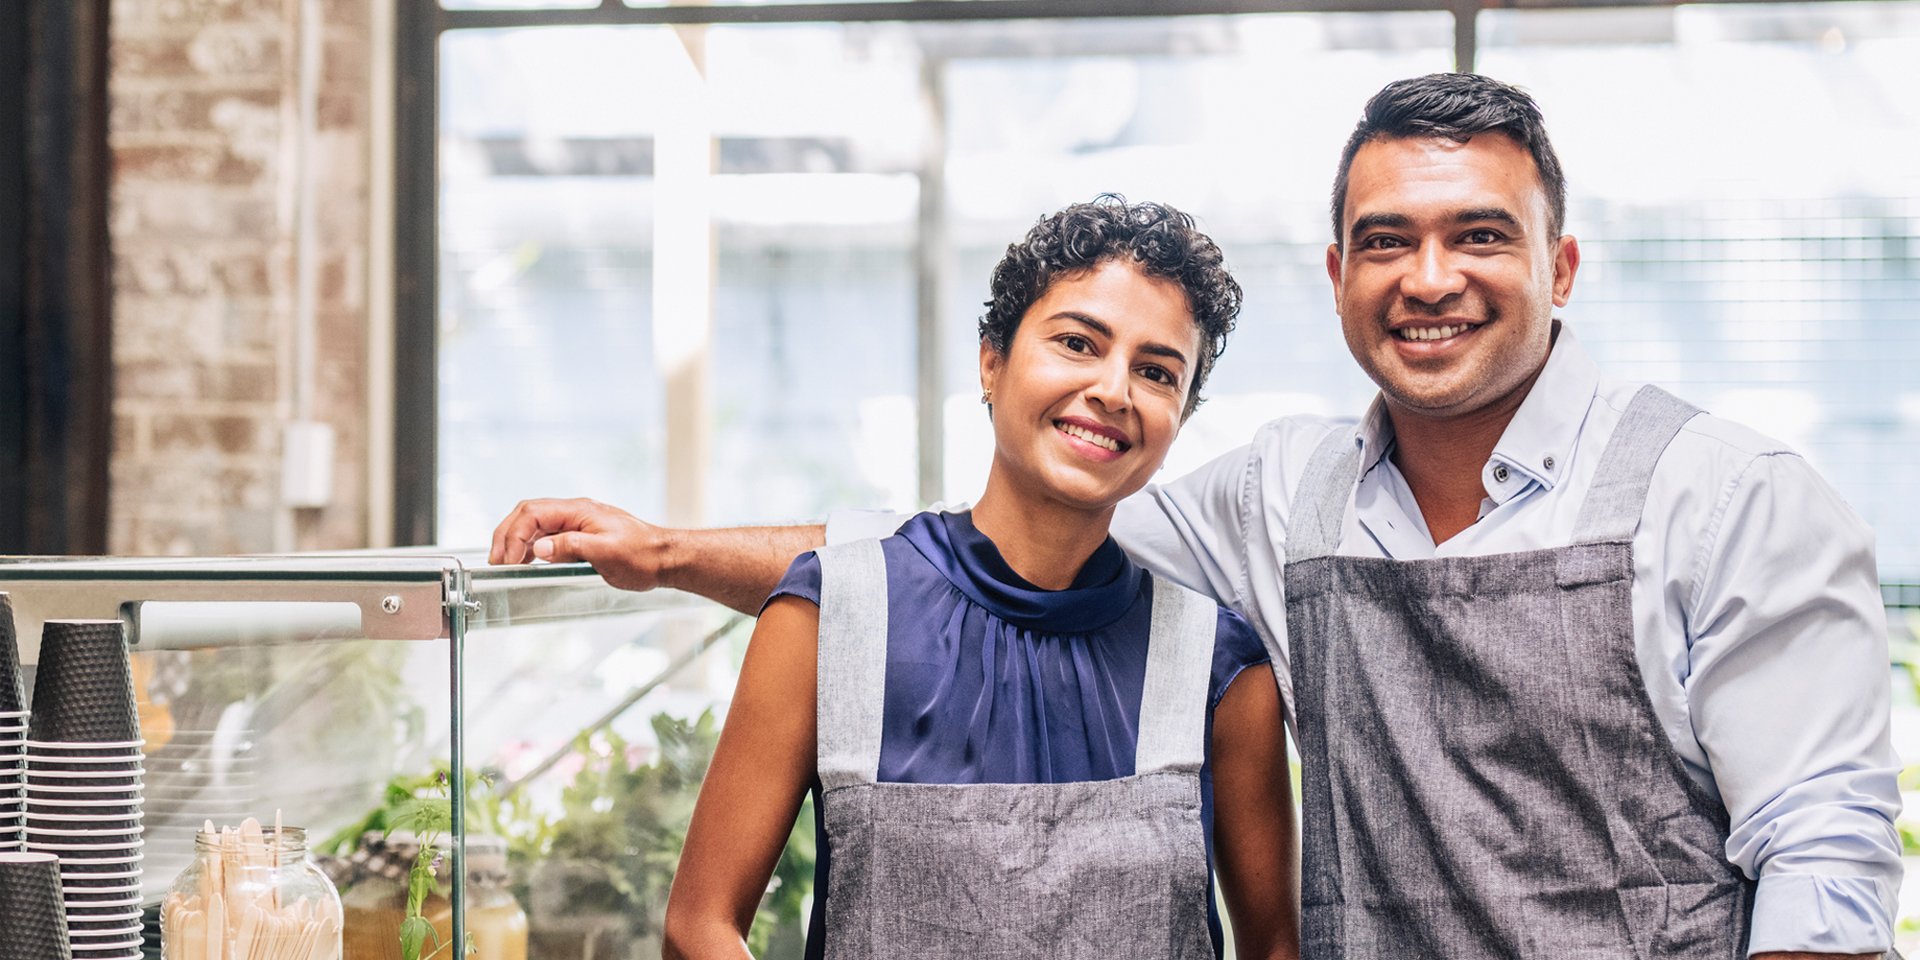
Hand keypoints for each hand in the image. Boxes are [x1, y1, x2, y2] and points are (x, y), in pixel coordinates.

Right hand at [488, 498, 674, 591]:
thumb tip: (538, 547)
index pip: (532, 513)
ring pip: (534, 524)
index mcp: (578, 510)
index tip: (506, 560)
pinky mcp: (579, 535)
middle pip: (527, 515)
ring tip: (505, 563)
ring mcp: (576, 523)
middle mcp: (574, 512)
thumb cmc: (642, 555)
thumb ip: (571, 547)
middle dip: (507, 535)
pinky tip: (526, 562)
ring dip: (515, 541)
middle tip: (496, 561)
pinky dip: (530, 547)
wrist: (665, 558)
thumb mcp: (607, 552)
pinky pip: (546, 535)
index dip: (513, 535)